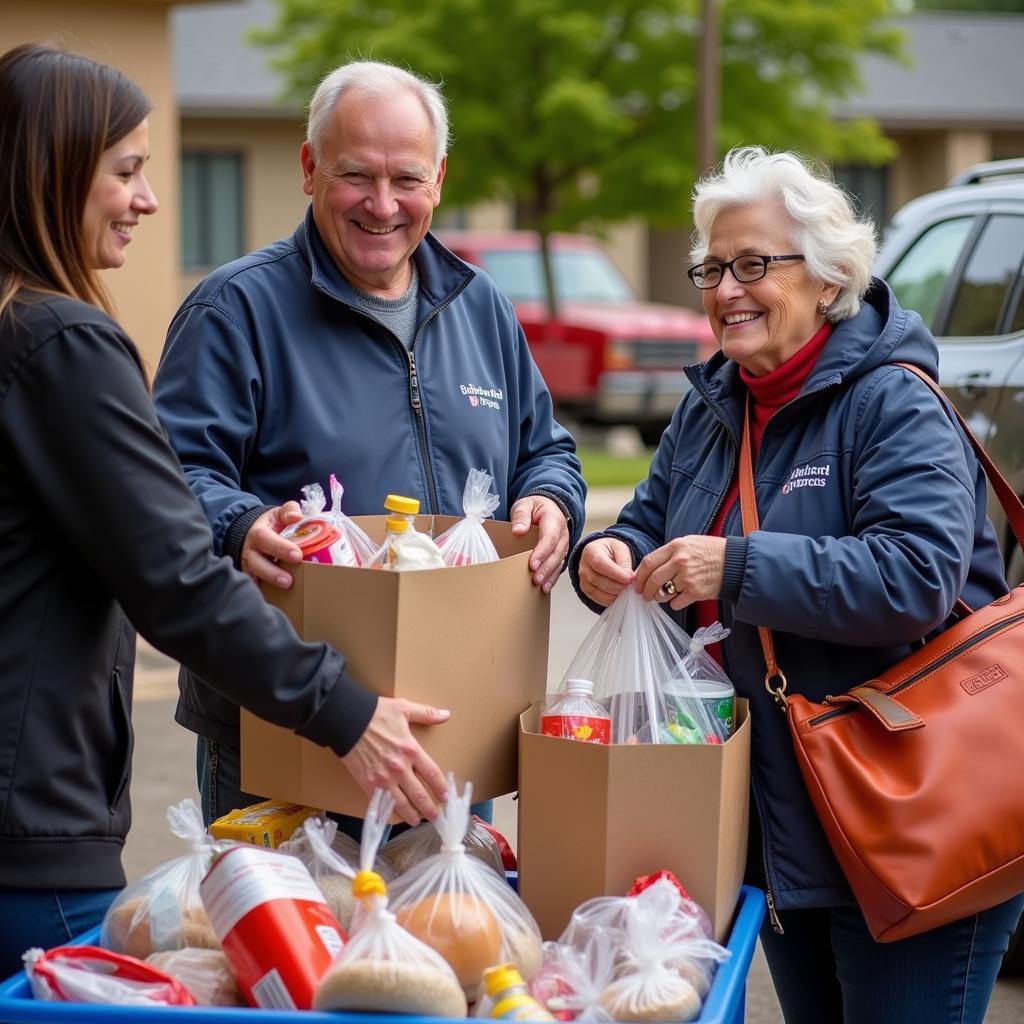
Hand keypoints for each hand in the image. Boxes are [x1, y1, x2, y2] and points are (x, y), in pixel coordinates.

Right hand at [240, 502, 302, 588]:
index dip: (281, 548)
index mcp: (258, 535)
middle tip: (288, 581)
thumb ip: (289, 511)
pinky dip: (263, 596)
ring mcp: (248, 568)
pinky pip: (254, 588)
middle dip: (272, 573)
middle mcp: (250, 552)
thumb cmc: (271, 526)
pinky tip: (275, 602)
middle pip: (257, 563)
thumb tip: (297, 516)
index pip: (267, 539)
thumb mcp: (278, 514)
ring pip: (253, 578)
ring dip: (268, 585)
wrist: (251, 535)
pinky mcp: (250, 579)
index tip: (297, 555)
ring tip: (284, 590)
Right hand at [341, 697, 450, 825]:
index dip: (441, 787)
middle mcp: (399, 768)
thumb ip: (426, 714)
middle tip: (436, 816)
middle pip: (419, 794)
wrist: (346, 721)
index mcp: (411, 750)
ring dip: (411, 814)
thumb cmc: (375, 713)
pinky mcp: (368, 784)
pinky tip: (394, 816)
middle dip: (430, 808)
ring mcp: (383, 778)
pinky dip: (389, 812)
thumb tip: (446, 714)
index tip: (446, 796)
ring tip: (417, 820)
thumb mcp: (404, 708)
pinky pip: (381, 804)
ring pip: (401, 804)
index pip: (432, 774)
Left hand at [510, 495, 568, 592]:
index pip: (550, 538)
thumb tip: (518, 531)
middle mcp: (562, 533)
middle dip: (546, 567)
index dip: (542, 552)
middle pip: (556, 552)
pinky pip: (559, 566)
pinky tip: (546, 586)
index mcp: (553, 519)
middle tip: (535, 578)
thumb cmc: (534, 507)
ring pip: (559, 561)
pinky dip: (553, 577)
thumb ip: (521, 516)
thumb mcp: (525, 504)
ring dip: (550, 574)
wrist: (547, 506)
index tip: (532, 564)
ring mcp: (563, 544)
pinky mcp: (560, 552)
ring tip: (540, 585)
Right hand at [577, 537, 634, 606]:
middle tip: (631, 583)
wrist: (599, 554)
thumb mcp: (619, 548)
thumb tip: (629, 577)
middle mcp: (584, 568)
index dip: (616, 574)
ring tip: (625, 586)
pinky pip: (600, 600)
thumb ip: (624, 561)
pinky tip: (618, 591)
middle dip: (620, 585)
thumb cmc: (609, 551)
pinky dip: (612, 599)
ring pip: (601, 594)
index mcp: (591, 552)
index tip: (630, 578)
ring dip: (617, 593)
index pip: (601, 565)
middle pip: (601, 582)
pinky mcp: (586, 591)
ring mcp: (584, 581)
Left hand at [634, 535, 726, 609]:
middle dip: (645, 591)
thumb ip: (669, 553)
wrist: (735, 563)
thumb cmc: (712, 552)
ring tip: (662, 597)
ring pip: (662, 593)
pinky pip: (676, 603)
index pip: (648, 562)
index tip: (637, 582)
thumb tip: (649, 567)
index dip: (639, 575)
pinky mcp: (696, 592)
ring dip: (659, 598)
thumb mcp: (689, 543)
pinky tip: (679, 599)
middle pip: (652, 580)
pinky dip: (674, 604)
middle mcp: (680, 561)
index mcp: (676, 546)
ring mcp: (687, 577)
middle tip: (645, 595)